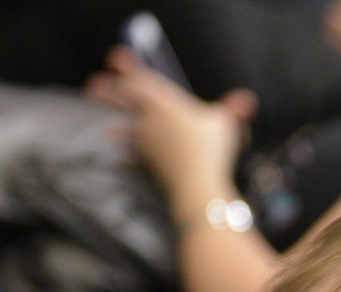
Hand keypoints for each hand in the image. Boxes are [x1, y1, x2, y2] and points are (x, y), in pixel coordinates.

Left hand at [86, 46, 257, 221]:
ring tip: (106, 132)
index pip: (143, 80)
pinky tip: (118, 161)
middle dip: (110, 93)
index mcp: (165, 105)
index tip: (115, 56)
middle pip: (127, 103)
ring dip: (118, 132)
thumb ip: (233, 111)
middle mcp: (151, 123)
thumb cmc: (211, 151)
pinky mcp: (149, 166)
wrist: (196, 185)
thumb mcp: (225, 125)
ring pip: (129, 133)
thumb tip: (247, 100)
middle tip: (93, 87)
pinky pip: (135, 160)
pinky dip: (128, 159)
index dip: (128, 66)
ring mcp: (147, 146)